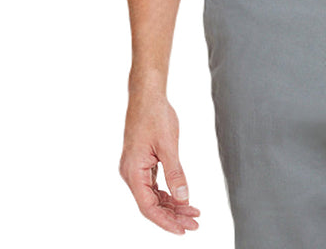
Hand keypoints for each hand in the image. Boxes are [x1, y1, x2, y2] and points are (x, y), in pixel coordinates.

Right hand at [119, 91, 200, 233]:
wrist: (146, 95)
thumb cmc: (155, 115)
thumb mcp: (169, 145)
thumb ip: (176, 174)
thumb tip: (184, 199)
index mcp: (133, 172)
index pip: (148, 207)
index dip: (166, 221)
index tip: (183, 230)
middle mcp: (130, 174)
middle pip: (151, 205)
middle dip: (173, 216)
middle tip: (195, 223)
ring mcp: (135, 169)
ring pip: (153, 196)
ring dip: (172, 206)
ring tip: (193, 213)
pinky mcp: (141, 163)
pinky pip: (153, 185)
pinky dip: (167, 193)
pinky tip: (182, 198)